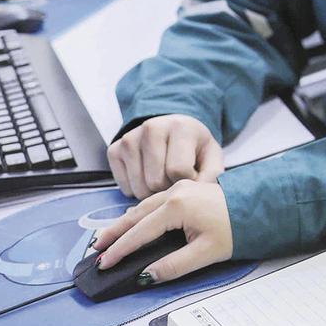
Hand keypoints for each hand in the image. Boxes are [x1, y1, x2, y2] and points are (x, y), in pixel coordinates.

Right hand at [90, 179, 232, 284]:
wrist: (261, 205)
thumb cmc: (238, 227)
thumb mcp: (206, 252)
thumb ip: (173, 265)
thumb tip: (146, 276)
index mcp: (177, 206)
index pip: (140, 232)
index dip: (120, 250)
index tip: (104, 263)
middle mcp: (175, 192)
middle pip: (135, 215)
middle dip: (114, 233)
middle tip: (96, 249)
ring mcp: (180, 187)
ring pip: (143, 206)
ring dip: (124, 222)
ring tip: (108, 238)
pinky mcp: (186, 187)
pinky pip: (154, 201)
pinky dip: (139, 213)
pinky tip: (133, 222)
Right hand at [107, 113, 223, 198]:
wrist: (174, 130)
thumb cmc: (194, 147)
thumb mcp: (211, 157)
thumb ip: (211, 176)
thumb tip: (196, 198)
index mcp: (180, 127)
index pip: (178, 170)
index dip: (188, 182)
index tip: (192, 176)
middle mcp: (152, 128)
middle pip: (156, 181)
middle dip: (168, 188)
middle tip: (176, 181)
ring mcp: (130, 138)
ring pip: (139, 188)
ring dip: (153, 193)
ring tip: (164, 179)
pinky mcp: (114, 150)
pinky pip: (124, 188)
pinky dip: (137, 190)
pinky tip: (147, 177)